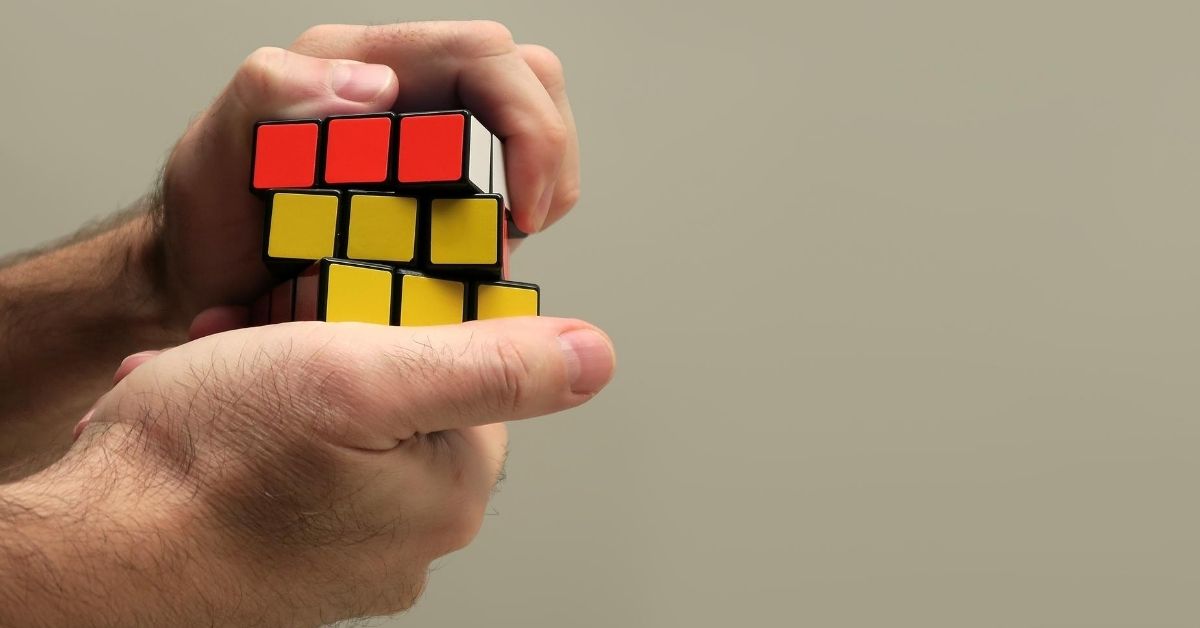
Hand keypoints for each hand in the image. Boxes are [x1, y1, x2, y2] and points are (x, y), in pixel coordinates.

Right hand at [3, 317, 612, 625]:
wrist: (94, 550)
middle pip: (407, 400)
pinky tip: (217, 417)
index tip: (348, 303)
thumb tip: (594, 356)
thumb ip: (490, 365)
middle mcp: (413, 538)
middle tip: (275, 336)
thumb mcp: (362, 376)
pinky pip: (300, 471)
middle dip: (342, 350)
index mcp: (450, 492)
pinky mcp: (296, 562)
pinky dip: (263, 434)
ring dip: (292, 386)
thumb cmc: (211, 460)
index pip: (476, 372)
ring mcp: (351, 556)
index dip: (412, 317)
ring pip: (345, 430)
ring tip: (231, 376)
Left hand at [154, 21, 579, 318]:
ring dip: (542, 187)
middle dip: (549, 154)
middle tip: (525, 226)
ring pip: (535, 127)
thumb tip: (377, 84)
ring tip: (504, 243)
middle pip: (530, 80)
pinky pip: (514, 181)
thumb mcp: (215, 155)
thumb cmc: (212, 221)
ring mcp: (432, 137)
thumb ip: (270, 91)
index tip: (521, 207)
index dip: (528, 124)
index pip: (483, 55)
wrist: (208, 284)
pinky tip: (487, 252)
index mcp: (361, 64)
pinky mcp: (444, 183)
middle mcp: (408, 90)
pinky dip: (521, 214)